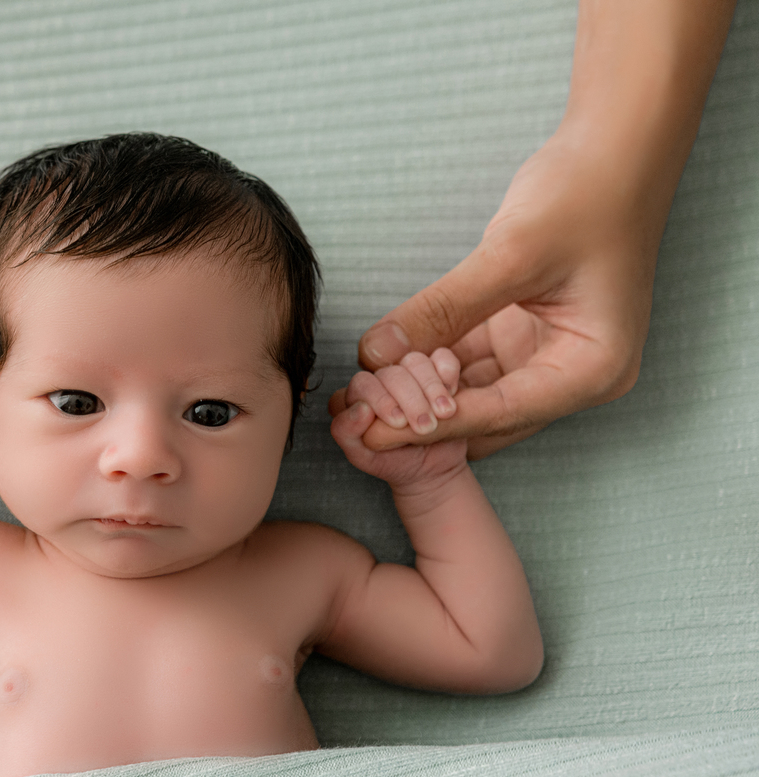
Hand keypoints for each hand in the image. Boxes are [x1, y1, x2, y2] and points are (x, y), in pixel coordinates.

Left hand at [330, 348, 466, 489]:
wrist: (431, 471)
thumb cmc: (392, 462)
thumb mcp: (362, 457)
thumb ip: (346, 433)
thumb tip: (360, 408)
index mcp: (357, 398)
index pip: (362, 384)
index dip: (380, 400)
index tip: (398, 422)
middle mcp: (381, 382)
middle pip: (391, 374)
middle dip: (411, 400)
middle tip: (424, 426)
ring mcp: (410, 375)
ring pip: (415, 362)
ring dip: (431, 388)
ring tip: (443, 414)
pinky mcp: (438, 374)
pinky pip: (442, 357)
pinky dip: (448, 371)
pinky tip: (452, 393)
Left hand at [352, 1, 734, 458]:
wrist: (612, 150)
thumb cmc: (582, 195)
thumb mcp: (510, 255)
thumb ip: (442, 309)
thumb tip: (374, 353)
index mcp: (593, 369)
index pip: (501, 411)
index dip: (432, 424)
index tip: (374, 433)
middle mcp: (573, 375)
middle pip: (485, 418)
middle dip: (421, 418)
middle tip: (357, 419)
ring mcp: (545, 357)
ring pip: (469, 396)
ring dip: (417, 394)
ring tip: (359, 397)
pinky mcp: (520, 335)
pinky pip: (465, 365)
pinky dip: (426, 366)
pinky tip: (381, 365)